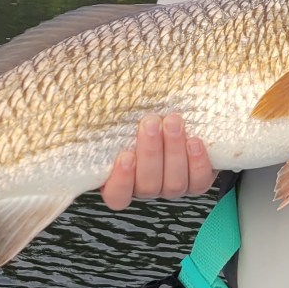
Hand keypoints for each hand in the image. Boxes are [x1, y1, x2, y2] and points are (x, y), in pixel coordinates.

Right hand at [100, 113, 216, 208]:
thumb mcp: (122, 116)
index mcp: (121, 180)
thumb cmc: (142, 116)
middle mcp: (146, 188)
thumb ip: (108, 115)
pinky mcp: (196, 182)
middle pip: (147, 186)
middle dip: (150, 153)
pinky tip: (194, 141)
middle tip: (150, 122)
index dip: (121, 181)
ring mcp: (171, 187)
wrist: (177, 119)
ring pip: (173, 184)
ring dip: (173, 151)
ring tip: (173, 121)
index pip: (117, 196)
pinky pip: (198, 183)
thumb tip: (90, 90)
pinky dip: (197, 163)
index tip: (125, 155)